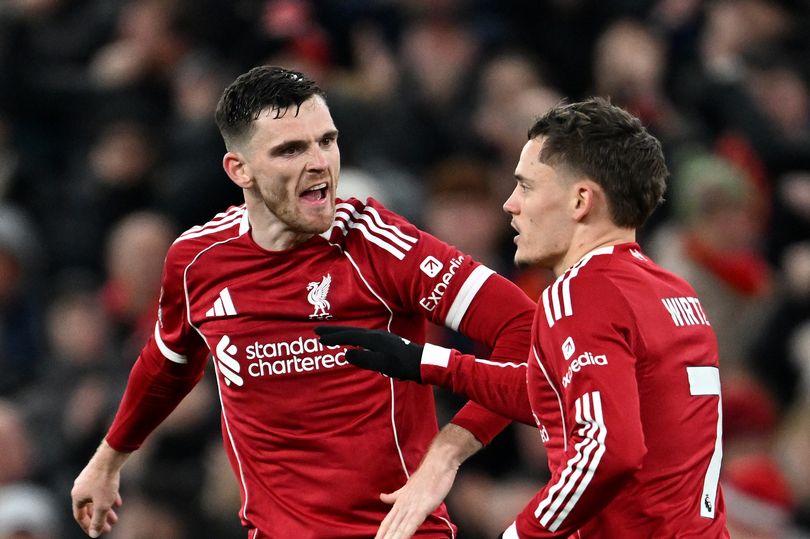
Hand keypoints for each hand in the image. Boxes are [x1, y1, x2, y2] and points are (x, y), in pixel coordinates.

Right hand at [71, 442, 127, 536]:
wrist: (111, 456)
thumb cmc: (105, 481)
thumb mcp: (102, 505)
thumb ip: (98, 520)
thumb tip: (94, 534)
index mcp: (77, 496)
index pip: (79, 516)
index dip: (87, 526)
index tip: (96, 533)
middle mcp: (80, 487)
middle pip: (89, 508)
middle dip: (99, 518)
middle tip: (109, 528)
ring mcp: (89, 479)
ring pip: (97, 498)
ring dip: (106, 509)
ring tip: (115, 518)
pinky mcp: (99, 472)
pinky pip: (103, 489)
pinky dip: (109, 497)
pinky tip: (118, 503)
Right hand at [315, 326, 422, 381]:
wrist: (422, 362)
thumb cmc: (403, 365)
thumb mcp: (383, 365)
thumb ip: (364, 358)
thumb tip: (346, 353)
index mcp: (373, 339)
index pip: (349, 336)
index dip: (333, 337)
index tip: (319, 338)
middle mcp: (375, 335)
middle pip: (350, 330)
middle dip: (333, 330)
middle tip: (317, 330)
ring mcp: (380, 337)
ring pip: (356, 332)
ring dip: (341, 332)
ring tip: (329, 334)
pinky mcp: (384, 342)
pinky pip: (361, 336)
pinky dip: (351, 336)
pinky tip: (351, 340)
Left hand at [374, 424, 479, 538]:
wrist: (438, 464)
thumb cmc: (426, 476)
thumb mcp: (407, 487)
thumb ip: (395, 495)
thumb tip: (382, 497)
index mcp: (399, 502)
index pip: (386, 522)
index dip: (380, 534)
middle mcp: (403, 506)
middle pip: (389, 527)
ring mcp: (411, 507)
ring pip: (398, 529)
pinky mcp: (421, 509)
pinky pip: (410, 526)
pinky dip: (404, 535)